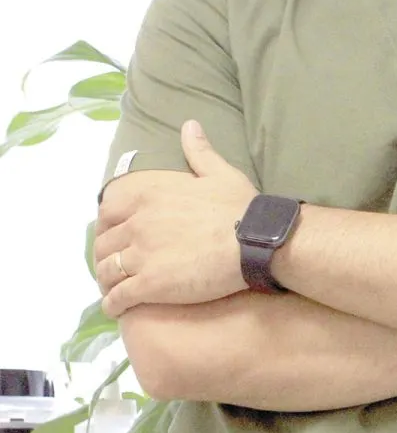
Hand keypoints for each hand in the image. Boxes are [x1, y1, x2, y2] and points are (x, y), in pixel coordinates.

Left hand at [94, 120, 258, 317]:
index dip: (107, 226)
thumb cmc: (242, 206)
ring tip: (116, 289)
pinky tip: (119, 307)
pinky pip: (116, 298)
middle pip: (103, 245)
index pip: (107, 211)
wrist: (257, 240)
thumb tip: (190, 125)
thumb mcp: (220, 172)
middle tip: (117, 267)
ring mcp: (141, 255)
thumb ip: (199, 151)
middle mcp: (138, 223)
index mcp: (150, 195)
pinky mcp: (149, 285)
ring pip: (105, 272)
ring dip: (107, 282)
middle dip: (106, 257)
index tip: (116, 237)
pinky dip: (113, 304)